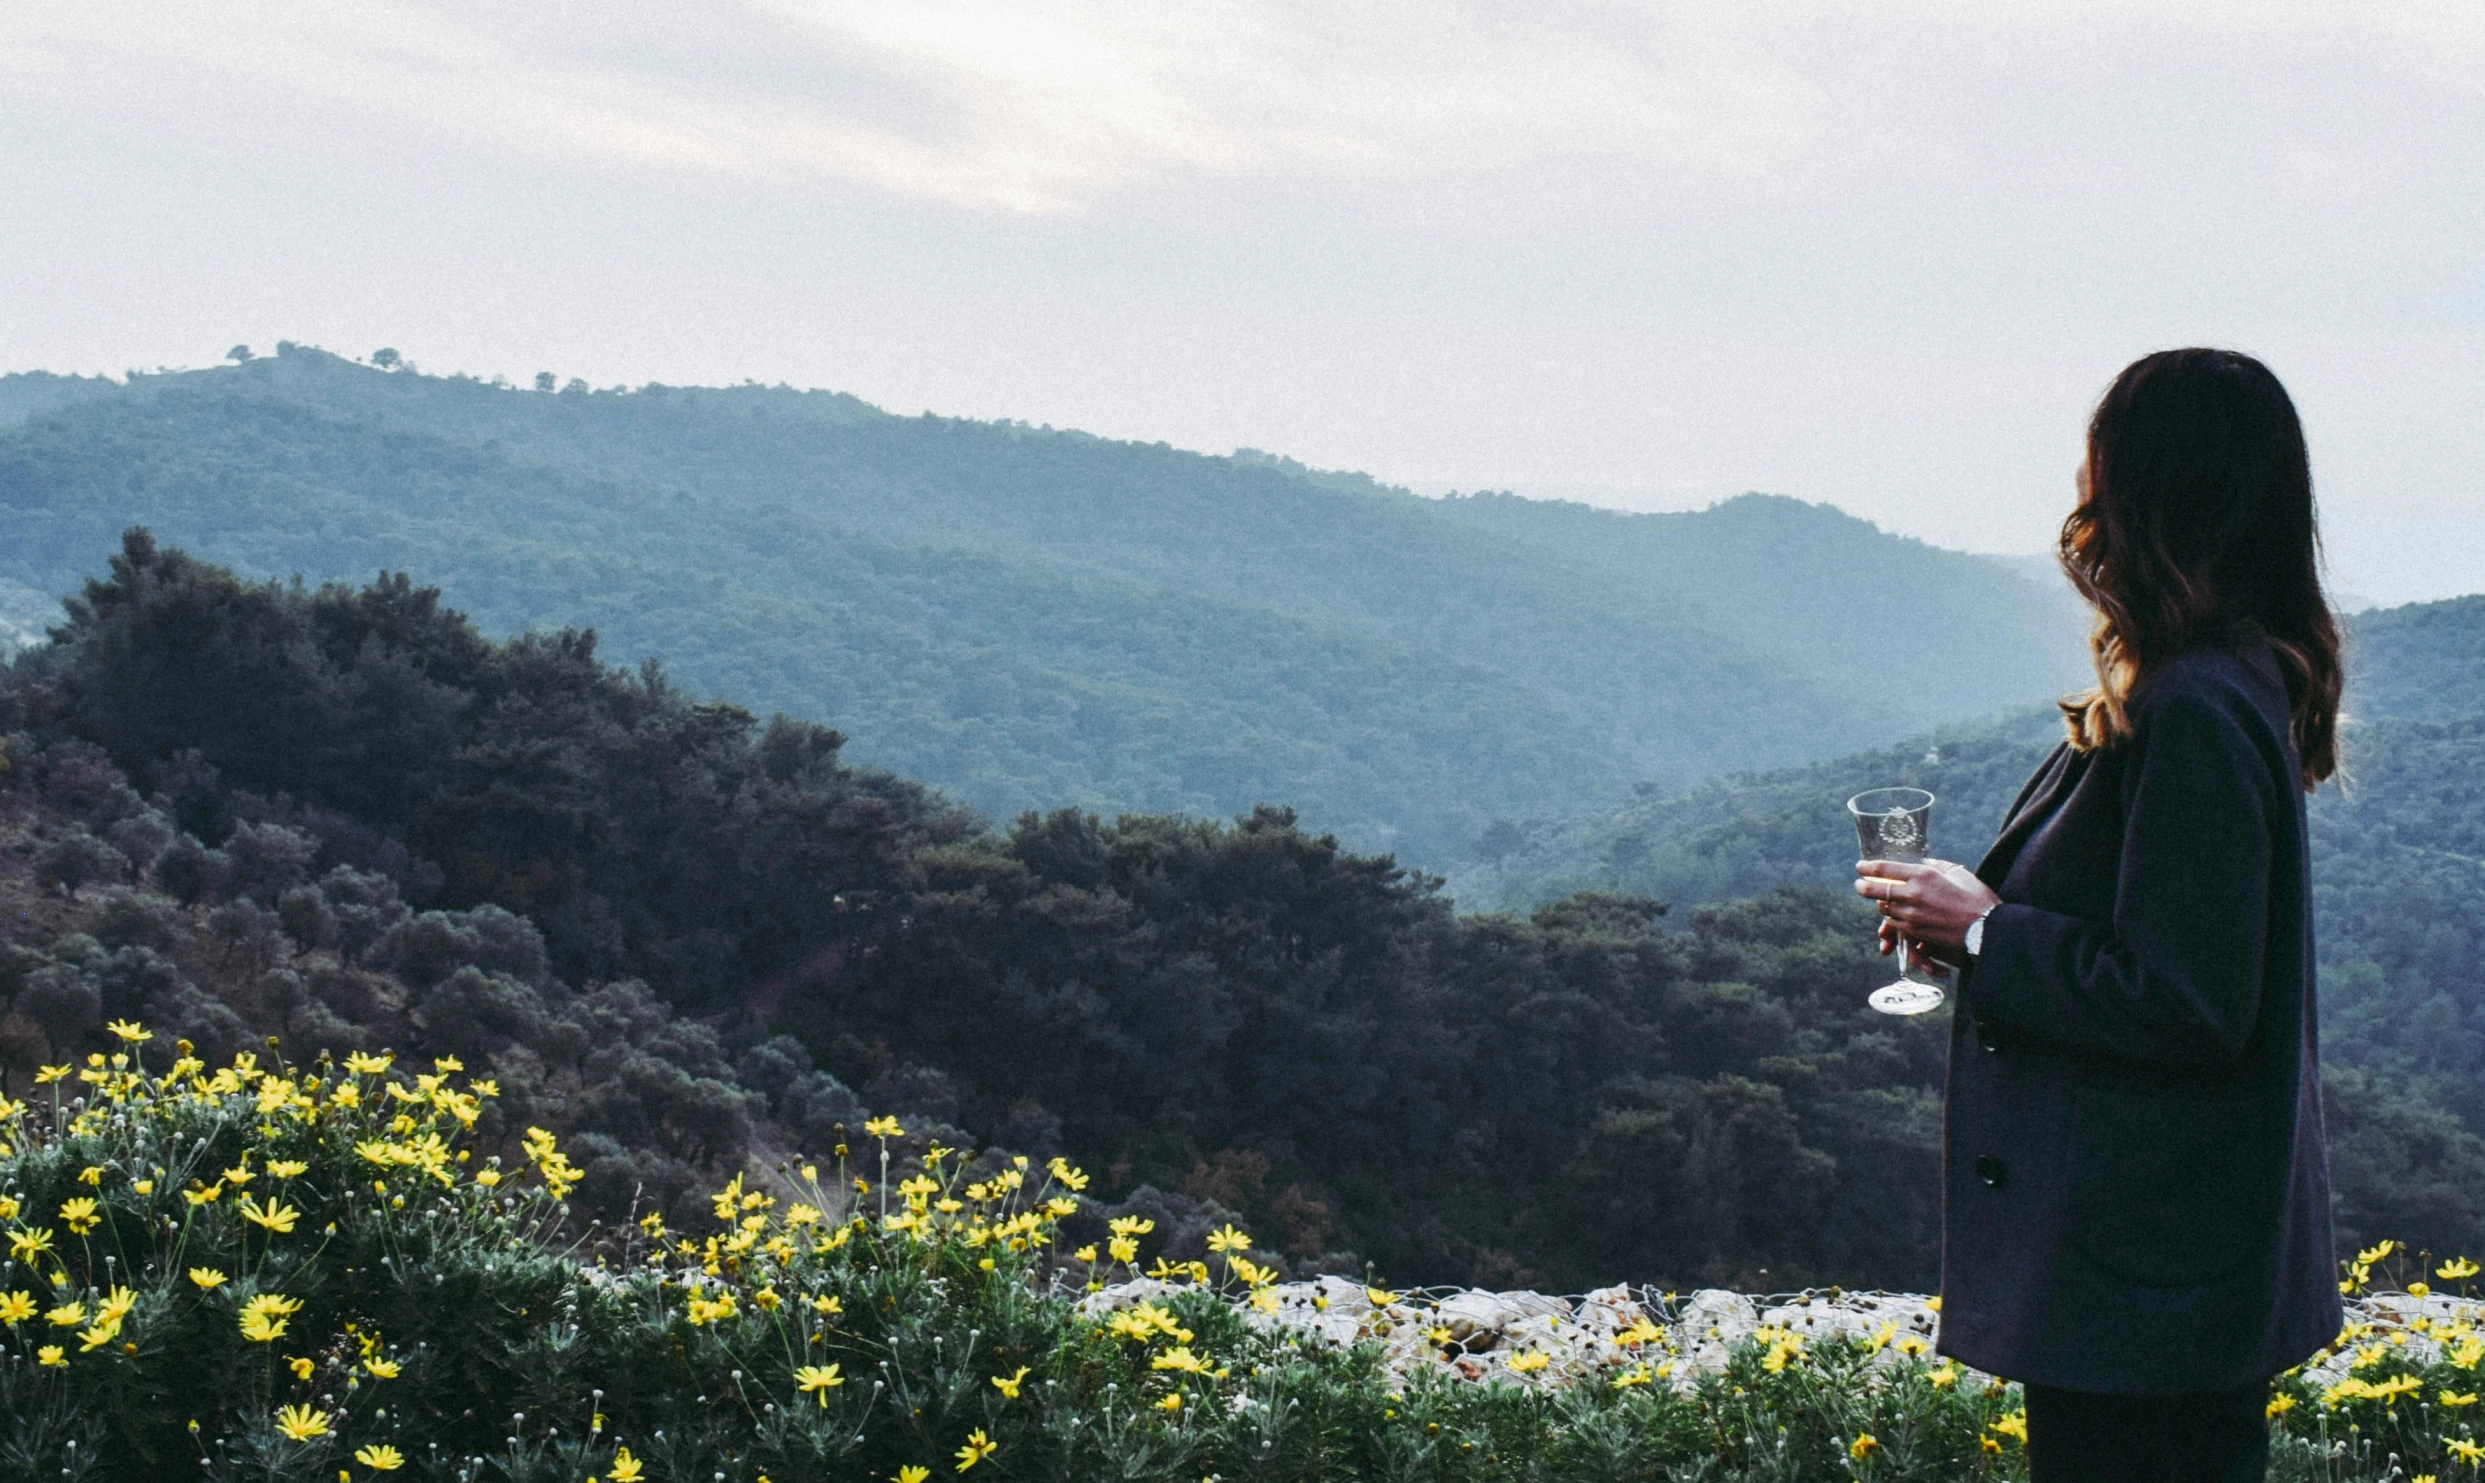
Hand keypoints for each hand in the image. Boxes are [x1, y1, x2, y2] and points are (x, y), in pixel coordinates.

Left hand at [1855, 857, 2001, 961]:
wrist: (1987, 929)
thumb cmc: (1977, 898)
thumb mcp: (1958, 873)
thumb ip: (1937, 865)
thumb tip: (1924, 862)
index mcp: (1923, 875)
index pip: (1884, 869)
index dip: (1868, 867)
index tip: (1860, 866)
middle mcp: (1913, 894)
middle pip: (1875, 890)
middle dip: (1863, 886)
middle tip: (1859, 884)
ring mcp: (1912, 914)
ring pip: (1884, 908)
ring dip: (1882, 903)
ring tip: (1881, 899)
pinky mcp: (1915, 931)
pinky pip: (1895, 923)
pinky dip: (1893, 918)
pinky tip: (1896, 914)